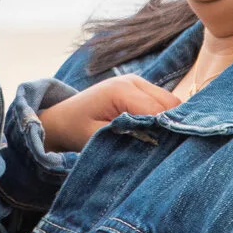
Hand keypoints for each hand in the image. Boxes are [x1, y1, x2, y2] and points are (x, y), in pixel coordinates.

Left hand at [38, 74, 180, 151]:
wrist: (63, 118)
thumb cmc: (76, 129)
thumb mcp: (97, 138)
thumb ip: (127, 138)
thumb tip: (157, 142)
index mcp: (121, 90)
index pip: (157, 111)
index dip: (164, 132)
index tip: (165, 152)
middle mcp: (133, 81)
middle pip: (170, 104)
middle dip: (169, 126)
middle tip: (163, 148)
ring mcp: (137, 81)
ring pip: (170, 102)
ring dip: (166, 121)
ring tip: (156, 140)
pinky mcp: (139, 87)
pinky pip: (162, 102)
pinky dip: (162, 117)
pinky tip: (153, 131)